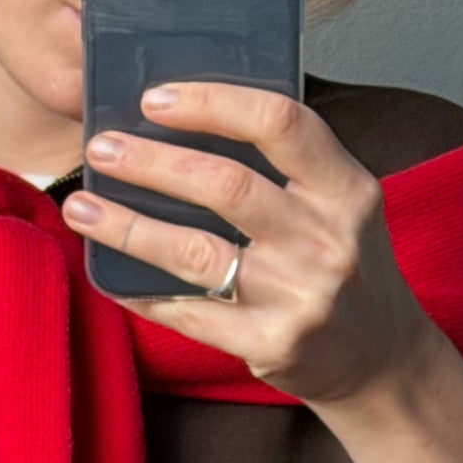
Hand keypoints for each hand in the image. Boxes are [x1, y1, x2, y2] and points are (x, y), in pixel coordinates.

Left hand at [64, 82, 462, 462]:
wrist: (380, 362)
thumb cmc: (345, 273)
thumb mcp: (340, 208)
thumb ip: (286, 171)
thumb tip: (186, 131)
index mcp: (346, 189)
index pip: (279, 123)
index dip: (212, 104)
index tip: (155, 99)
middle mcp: (327, 239)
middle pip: (226, 185)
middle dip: (153, 163)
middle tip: (102, 149)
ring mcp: (300, 297)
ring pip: (196, 252)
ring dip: (129, 227)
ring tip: (82, 208)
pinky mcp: (272, 345)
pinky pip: (190, 313)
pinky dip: (142, 292)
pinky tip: (109, 274)